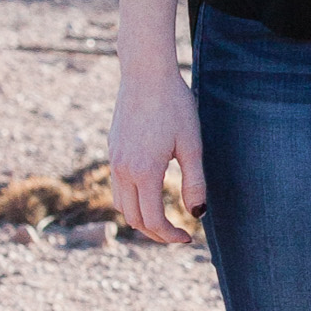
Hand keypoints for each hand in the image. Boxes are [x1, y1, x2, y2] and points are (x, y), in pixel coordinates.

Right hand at [109, 66, 207, 241]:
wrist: (146, 73)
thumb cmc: (175, 106)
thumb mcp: (192, 145)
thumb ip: (194, 182)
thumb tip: (198, 214)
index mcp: (144, 172)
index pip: (152, 220)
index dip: (170, 235)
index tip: (188, 237)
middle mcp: (123, 170)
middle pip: (133, 219)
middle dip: (155, 232)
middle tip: (179, 233)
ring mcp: (113, 160)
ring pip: (121, 205)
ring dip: (141, 218)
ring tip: (165, 218)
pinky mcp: (112, 150)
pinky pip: (117, 187)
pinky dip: (132, 200)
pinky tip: (151, 193)